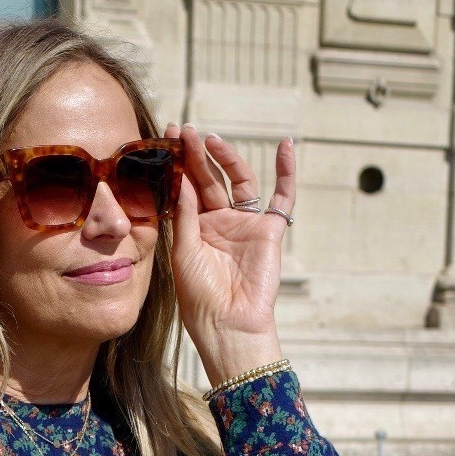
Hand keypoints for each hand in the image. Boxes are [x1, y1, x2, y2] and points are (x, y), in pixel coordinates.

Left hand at [167, 126, 295, 388]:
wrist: (229, 324)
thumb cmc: (200, 296)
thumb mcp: (183, 252)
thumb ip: (185, 214)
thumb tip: (182, 178)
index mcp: (194, 230)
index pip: (186, 189)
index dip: (178, 164)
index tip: (167, 136)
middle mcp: (219, 224)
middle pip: (208, 180)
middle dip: (196, 156)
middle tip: (185, 131)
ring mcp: (245, 225)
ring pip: (239, 182)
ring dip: (227, 158)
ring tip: (211, 139)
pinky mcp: (270, 231)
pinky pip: (282, 198)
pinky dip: (287, 173)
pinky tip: (286, 147)